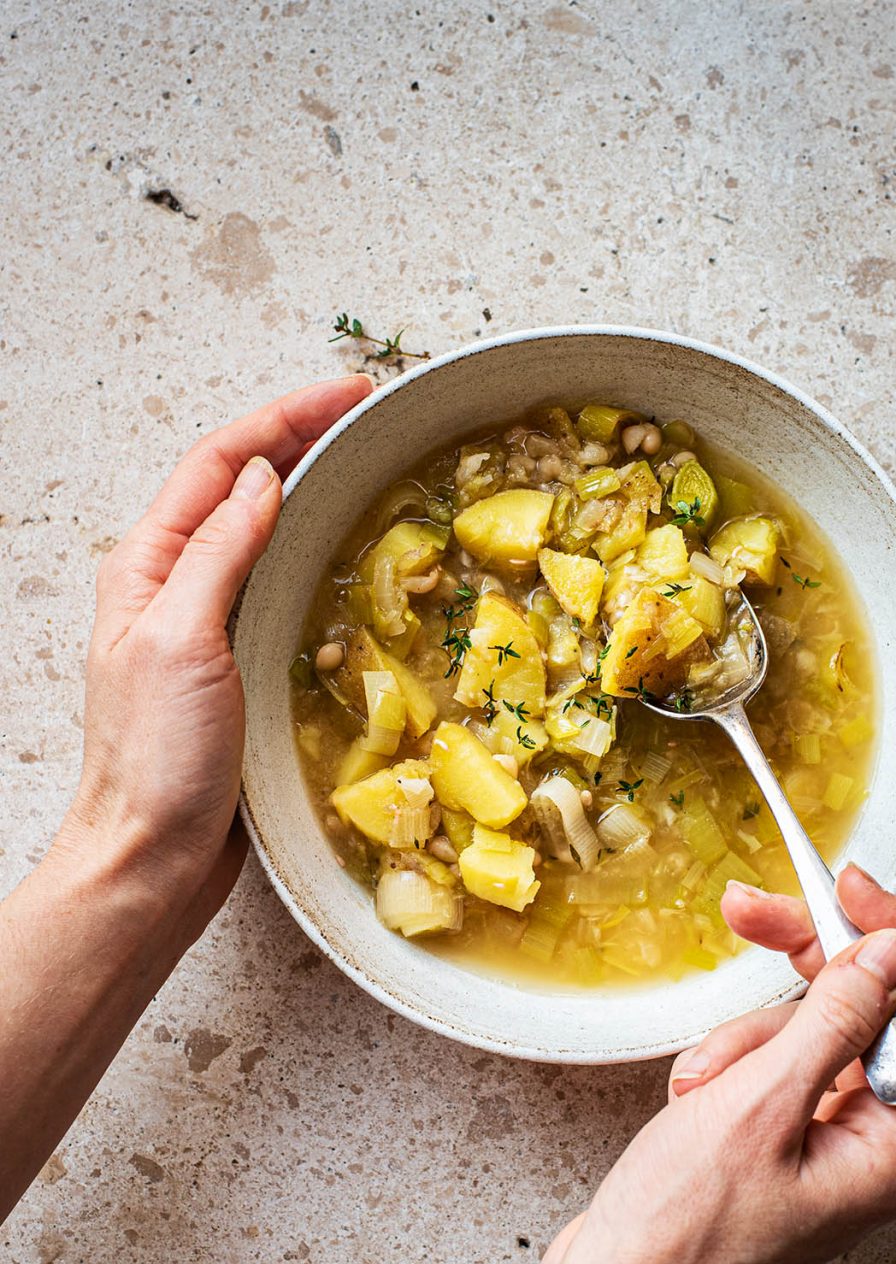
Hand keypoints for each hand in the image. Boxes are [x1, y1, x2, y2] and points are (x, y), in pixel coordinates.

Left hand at [58, 376, 371, 936]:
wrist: (150, 858)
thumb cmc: (157, 760)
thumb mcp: (182, 640)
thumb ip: (219, 553)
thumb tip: (262, 478)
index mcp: (149, 567)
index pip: (218, 464)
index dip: (283, 419)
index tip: (348, 396)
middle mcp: (173, 586)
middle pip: (239, 487)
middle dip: (299, 439)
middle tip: (368, 417)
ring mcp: (204, 626)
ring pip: (259, 534)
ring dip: (308, 491)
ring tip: (364, 466)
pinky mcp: (233, 667)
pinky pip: (274, 587)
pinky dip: (311, 554)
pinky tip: (344, 558)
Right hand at [426, 867, 895, 1263]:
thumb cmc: (679, 1232)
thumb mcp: (759, 1105)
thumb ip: (834, 1021)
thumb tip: (889, 957)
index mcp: (892, 1151)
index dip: (893, 941)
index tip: (849, 888)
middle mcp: (870, 1150)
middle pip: (859, 1017)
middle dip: (798, 972)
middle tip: (749, 909)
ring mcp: (820, 1149)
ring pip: (800, 1037)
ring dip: (741, 1043)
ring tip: (698, 1089)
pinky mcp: (774, 1147)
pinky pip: (764, 1069)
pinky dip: (722, 1069)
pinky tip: (690, 1102)